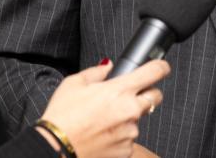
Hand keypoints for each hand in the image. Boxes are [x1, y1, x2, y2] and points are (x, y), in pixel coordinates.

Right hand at [37, 59, 169, 157]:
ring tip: (102, 122)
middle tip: (127, 98)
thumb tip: (107, 67)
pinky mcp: (126, 150)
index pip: (155, 72)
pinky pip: (129, 139)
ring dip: (128, 118)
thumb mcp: (73, 84)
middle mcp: (130, 110)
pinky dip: (120, 137)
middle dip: (147, 94)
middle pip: (155, 96)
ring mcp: (130, 132)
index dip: (161, 67)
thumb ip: (96, 72)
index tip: (161, 67)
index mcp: (119, 90)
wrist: (54, 149)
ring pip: (139, 119)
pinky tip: (102, 135)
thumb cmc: (61, 117)